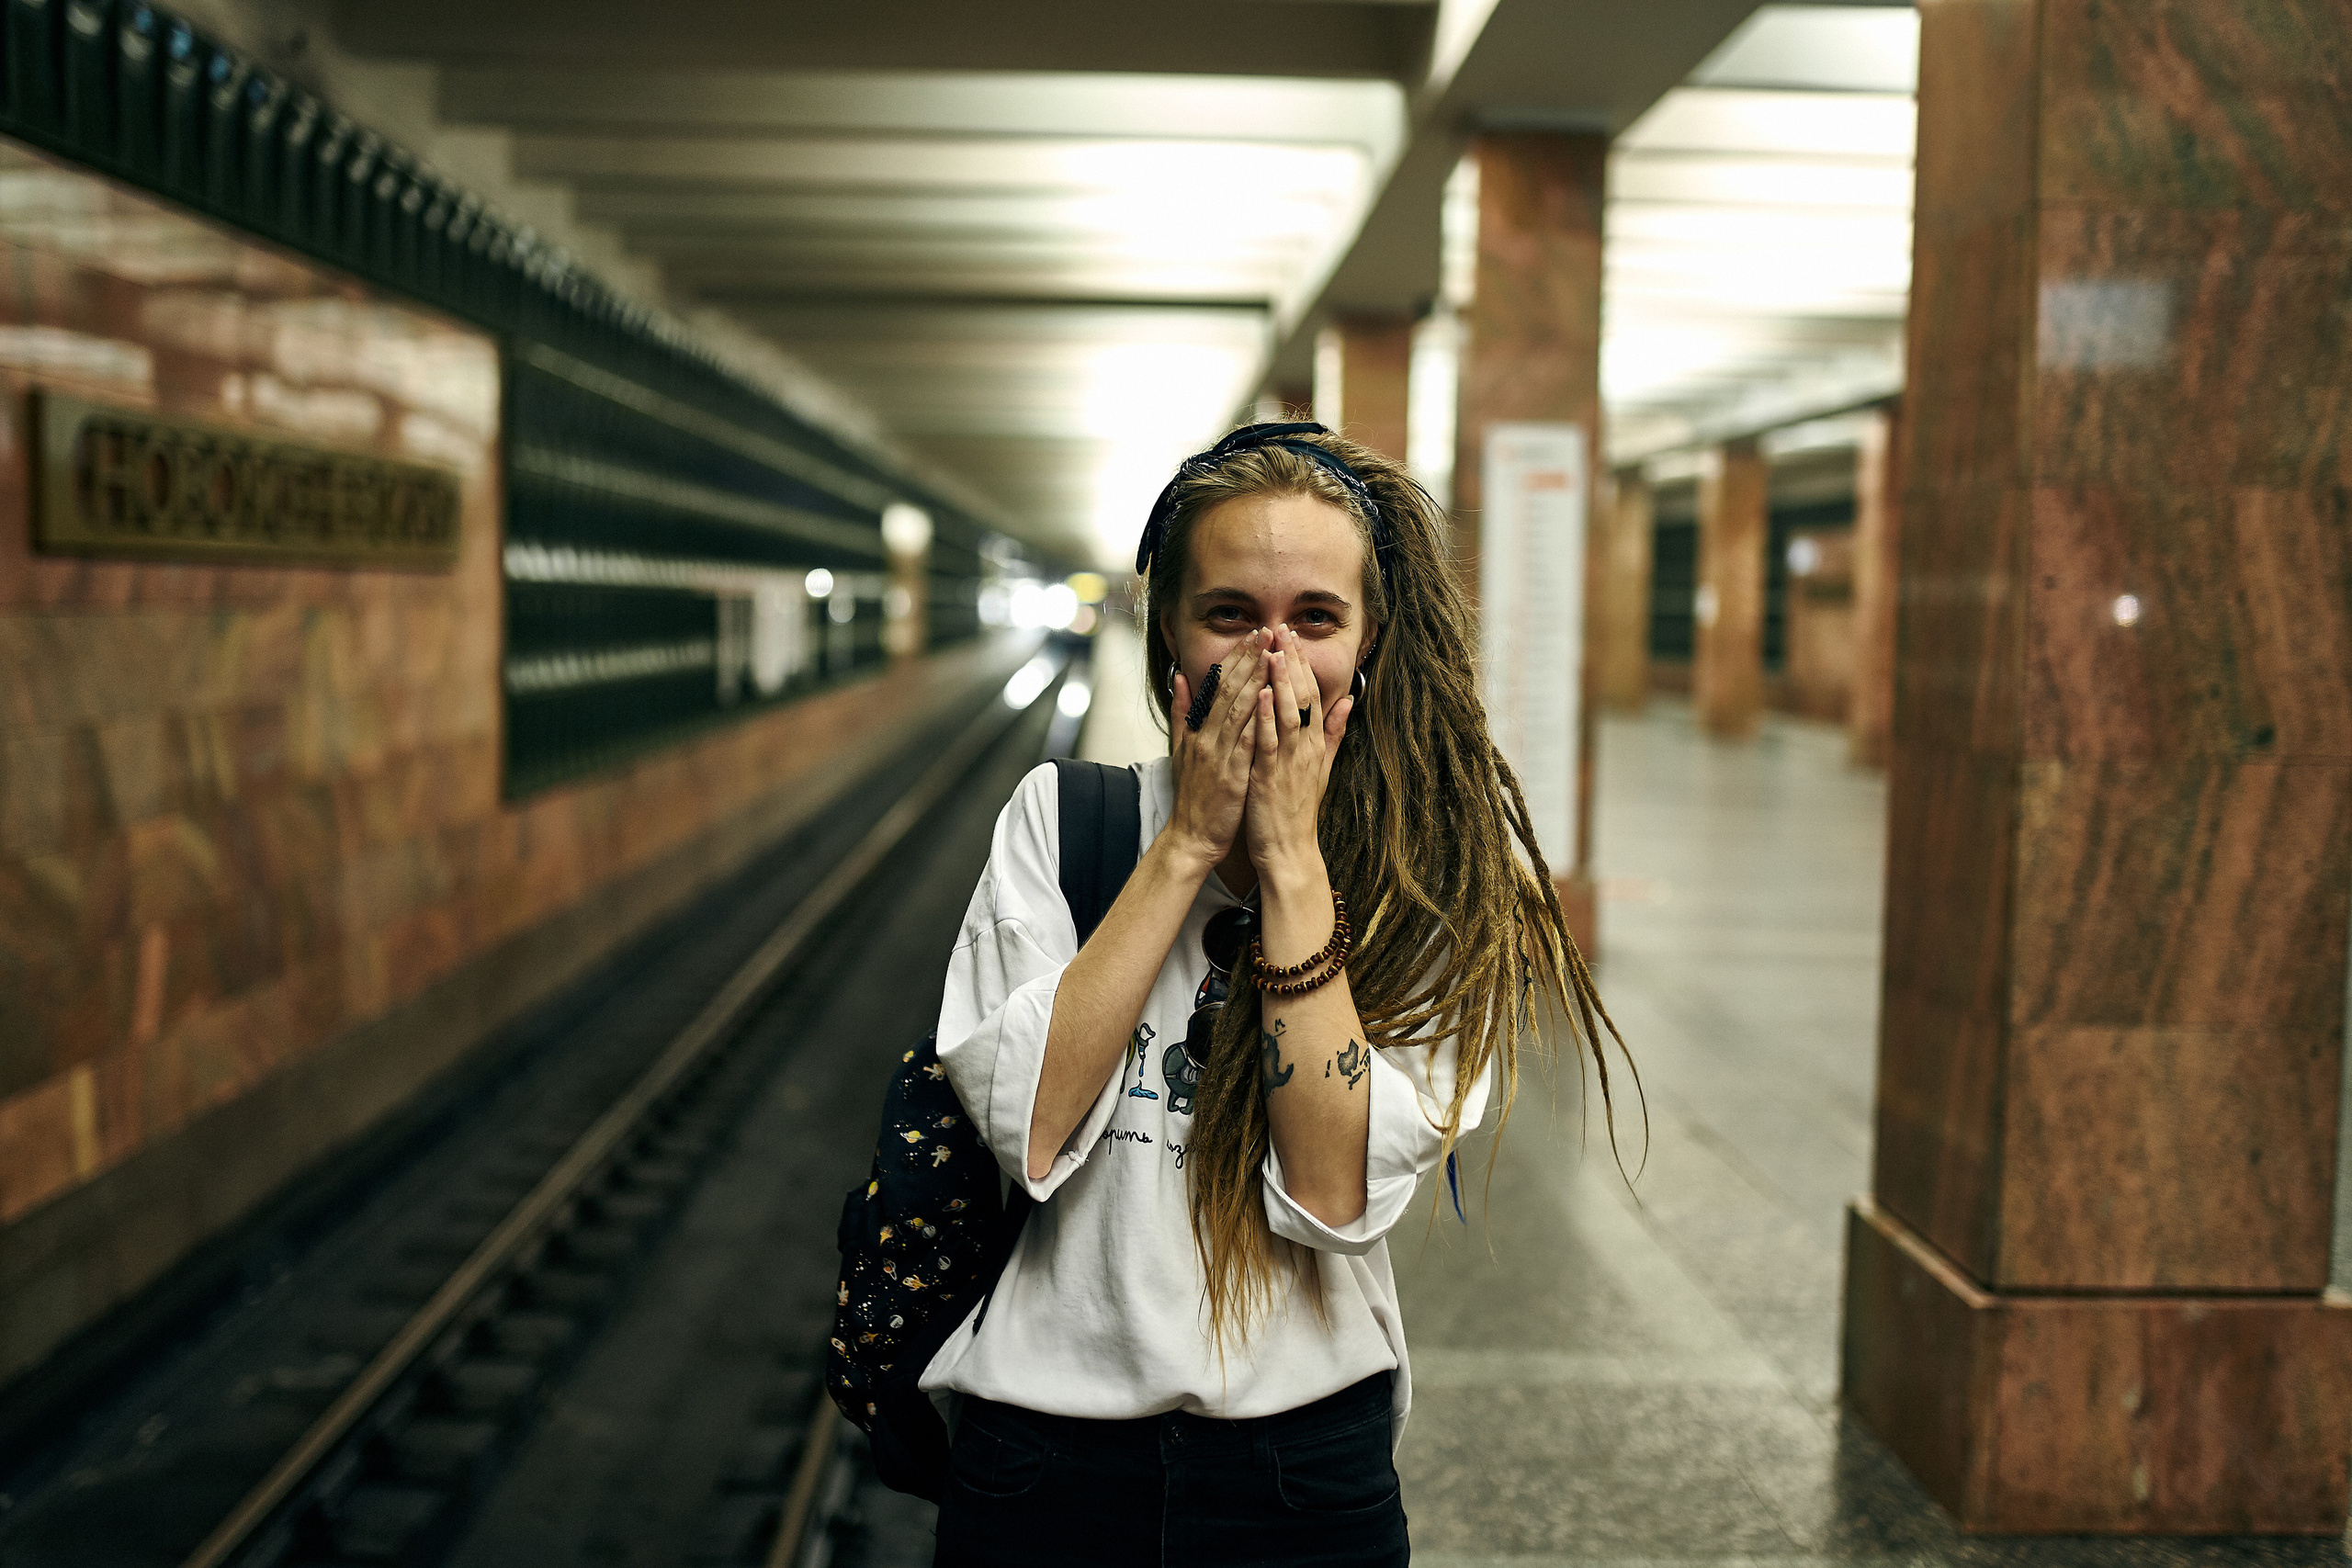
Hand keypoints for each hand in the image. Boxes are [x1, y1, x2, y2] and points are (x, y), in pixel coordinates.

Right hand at [1164, 627, 1270, 871]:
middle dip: (1249, 659)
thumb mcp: (1180, 749)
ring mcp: (1218, 755)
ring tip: (1272, 653)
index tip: (1253, 634)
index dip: (1237, 658)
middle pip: (1229, 690)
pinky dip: (1257, 718)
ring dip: (1255, 679)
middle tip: (1266, 630)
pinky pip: (1246, 741)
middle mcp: (1207, 737)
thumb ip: (1182, 712)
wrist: (1190, 837)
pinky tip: (1270, 699)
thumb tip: (1179, 677)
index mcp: (1198, 730)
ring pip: (1238, 709)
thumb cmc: (1192, 795)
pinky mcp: (1231, 774)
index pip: (1218, 685)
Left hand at [1242, 624, 1353, 881]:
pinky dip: (1268, 717)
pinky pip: (1271, 741)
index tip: (1292, 637)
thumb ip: (1332, 733)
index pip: (1312, 695)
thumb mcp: (1320, 767)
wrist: (1290, 851)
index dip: (1303, 664)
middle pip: (1303, 697)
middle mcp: (1306, 748)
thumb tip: (1348, 701)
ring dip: (1281, 681)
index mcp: (1314, 744)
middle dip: (1292, 662)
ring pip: (1289, 713)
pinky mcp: (1272, 776)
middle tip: (1282, 629)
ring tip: (1273, 651)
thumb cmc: (1297, 810)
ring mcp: (1291, 761)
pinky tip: (1262, 694)